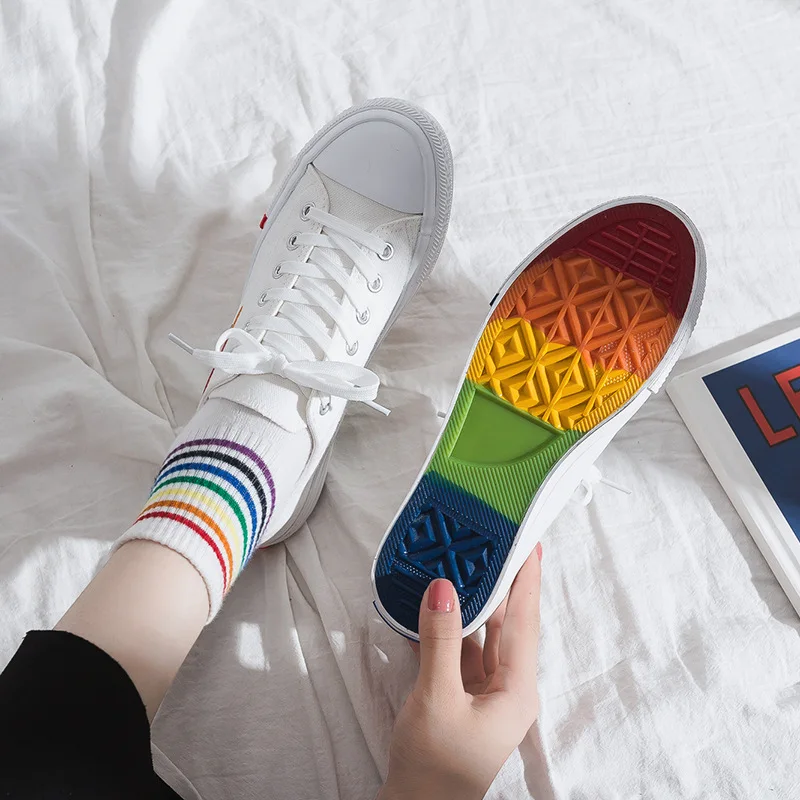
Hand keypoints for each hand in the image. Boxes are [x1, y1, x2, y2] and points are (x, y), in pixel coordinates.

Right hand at [379, 544, 542, 799]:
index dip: (527, 579)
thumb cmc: (434, 765)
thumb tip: (444, 586)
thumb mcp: (436, 698)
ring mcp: (485, 693)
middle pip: (506, 624)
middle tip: (491, 543)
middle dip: (500, 583)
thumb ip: (441, 640)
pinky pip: (459, 653)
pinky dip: (446, 630)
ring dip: (470, 604)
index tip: (528, 541)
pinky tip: (431, 609)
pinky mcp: (462, 698)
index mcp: (516, 689)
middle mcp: (508, 687)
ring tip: (460, 565)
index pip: (524, 620)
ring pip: (481, 636)